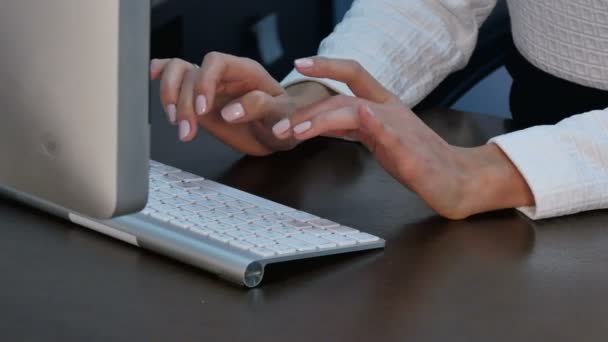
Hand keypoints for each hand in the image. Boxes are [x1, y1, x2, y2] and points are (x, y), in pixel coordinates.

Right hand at [150, 53, 331, 155]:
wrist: (279, 131)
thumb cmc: (285, 121)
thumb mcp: (283, 117)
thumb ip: (262, 109)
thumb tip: (229, 112)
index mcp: (245, 71)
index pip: (215, 62)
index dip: (204, 82)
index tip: (203, 110)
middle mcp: (223, 75)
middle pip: (190, 71)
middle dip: (184, 101)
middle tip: (187, 130)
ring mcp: (208, 85)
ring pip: (177, 74)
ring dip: (169, 98)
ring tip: (178, 126)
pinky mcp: (197, 99)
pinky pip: (175, 78)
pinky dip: (161, 77)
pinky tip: (151, 80)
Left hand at [280, 57, 533, 218]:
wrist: (455, 181)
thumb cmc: (416, 160)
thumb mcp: (376, 139)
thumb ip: (352, 127)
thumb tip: (320, 121)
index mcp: (382, 105)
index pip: (353, 75)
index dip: (327, 65)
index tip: (299, 63)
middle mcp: (390, 110)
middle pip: (346, 94)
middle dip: (310, 106)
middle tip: (281, 125)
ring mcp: (401, 129)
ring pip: (358, 111)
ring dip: (325, 119)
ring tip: (299, 131)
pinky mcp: (411, 152)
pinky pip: (392, 134)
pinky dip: (376, 123)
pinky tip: (363, 116)